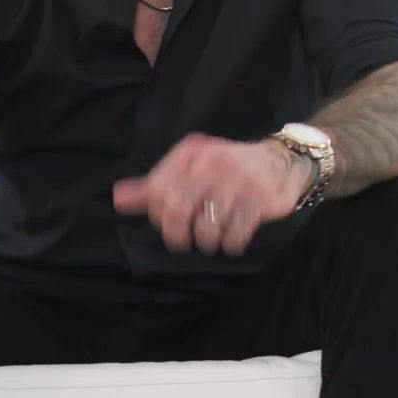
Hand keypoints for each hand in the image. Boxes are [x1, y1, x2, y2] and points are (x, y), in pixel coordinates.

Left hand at [111, 134, 312, 256]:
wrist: (280, 161)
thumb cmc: (226, 169)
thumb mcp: (189, 168)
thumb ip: (154, 185)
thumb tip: (117, 198)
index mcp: (191, 154)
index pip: (157, 191)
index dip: (159, 216)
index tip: (168, 224)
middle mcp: (211, 163)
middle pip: (177, 211)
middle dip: (178, 234)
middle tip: (185, 240)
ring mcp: (237, 181)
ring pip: (206, 228)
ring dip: (207, 241)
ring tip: (213, 236)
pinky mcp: (259, 199)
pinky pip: (234, 235)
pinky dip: (231, 243)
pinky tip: (233, 237)